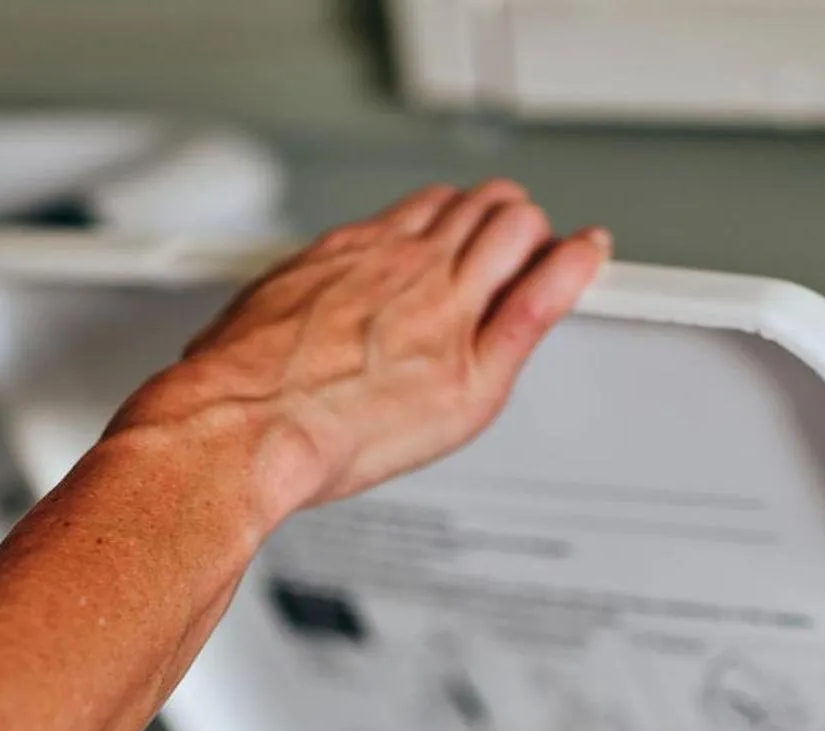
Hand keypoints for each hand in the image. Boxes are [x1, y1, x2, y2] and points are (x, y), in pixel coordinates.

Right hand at [110, 181, 610, 530]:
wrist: (240, 427)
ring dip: (536, 241)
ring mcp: (441, 311)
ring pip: (516, 234)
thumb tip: (283, 326)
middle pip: (482, 210)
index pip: (430, 210)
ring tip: (546, 262)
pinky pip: (539, 300)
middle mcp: (404, 268)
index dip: (458, 219)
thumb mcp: (259, 313)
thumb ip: (296, 308)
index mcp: (353, 254)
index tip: (467, 235)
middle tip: (516, 253)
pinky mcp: (468, 368)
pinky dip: (574, 270)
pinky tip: (589, 258)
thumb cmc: (234, 389)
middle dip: (505, 223)